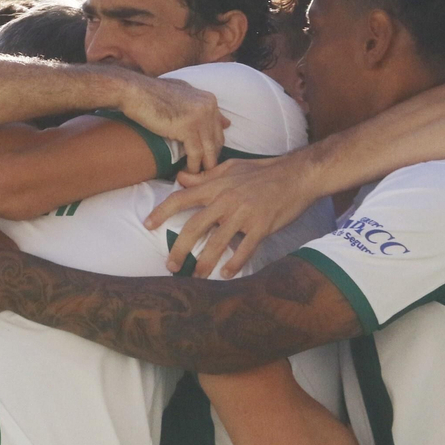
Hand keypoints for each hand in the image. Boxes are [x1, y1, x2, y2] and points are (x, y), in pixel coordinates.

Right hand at [119, 76, 228, 172]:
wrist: (135, 91)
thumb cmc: (153, 93)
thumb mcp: (184, 94)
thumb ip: (203, 108)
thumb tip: (227, 122)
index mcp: (209, 100)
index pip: (219, 130)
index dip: (212, 147)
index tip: (204, 158)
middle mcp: (209, 108)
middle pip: (217, 141)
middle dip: (210, 158)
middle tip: (201, 171)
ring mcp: (199, 117)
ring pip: (209, 150)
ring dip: (203, 166)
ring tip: (195, 176)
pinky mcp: (187, 128)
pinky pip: (196, 153)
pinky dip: (192, 166)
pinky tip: (187, 172)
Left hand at [145, 156, 315, 277]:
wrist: (298, 175)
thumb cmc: (263, 171)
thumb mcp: (231, 167)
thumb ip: (205, 176)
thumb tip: (181, 179)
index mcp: (216, 186)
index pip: (181, 198)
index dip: (161, 212)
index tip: (147, 225)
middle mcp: (226, 200)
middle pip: (194, 226)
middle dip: (179, 249)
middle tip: (171, 265)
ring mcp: (243, 214)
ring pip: (217, 243)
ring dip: (204, 263)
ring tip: (196, 276)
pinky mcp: (261, 226)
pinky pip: (244, 249)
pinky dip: (234, 263)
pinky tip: (226, 274)